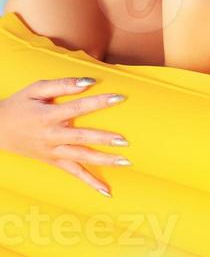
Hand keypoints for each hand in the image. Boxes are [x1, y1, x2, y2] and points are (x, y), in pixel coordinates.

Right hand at [0, 77, 129, 196]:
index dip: (99, 102)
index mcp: (49, 116)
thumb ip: (63, 84)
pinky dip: (90, 183)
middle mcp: (52, 136)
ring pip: (81, 159)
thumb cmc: (21, 104)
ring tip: (125, 162)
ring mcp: (53, 152)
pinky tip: (106, 191)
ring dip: (104, 161)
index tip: (119, 97)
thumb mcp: (37, 89)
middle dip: (104, 139)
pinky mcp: (53, 162)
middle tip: (125, 140)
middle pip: (81, 138)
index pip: (78, 108)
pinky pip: (73, 174)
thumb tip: (88, 81)